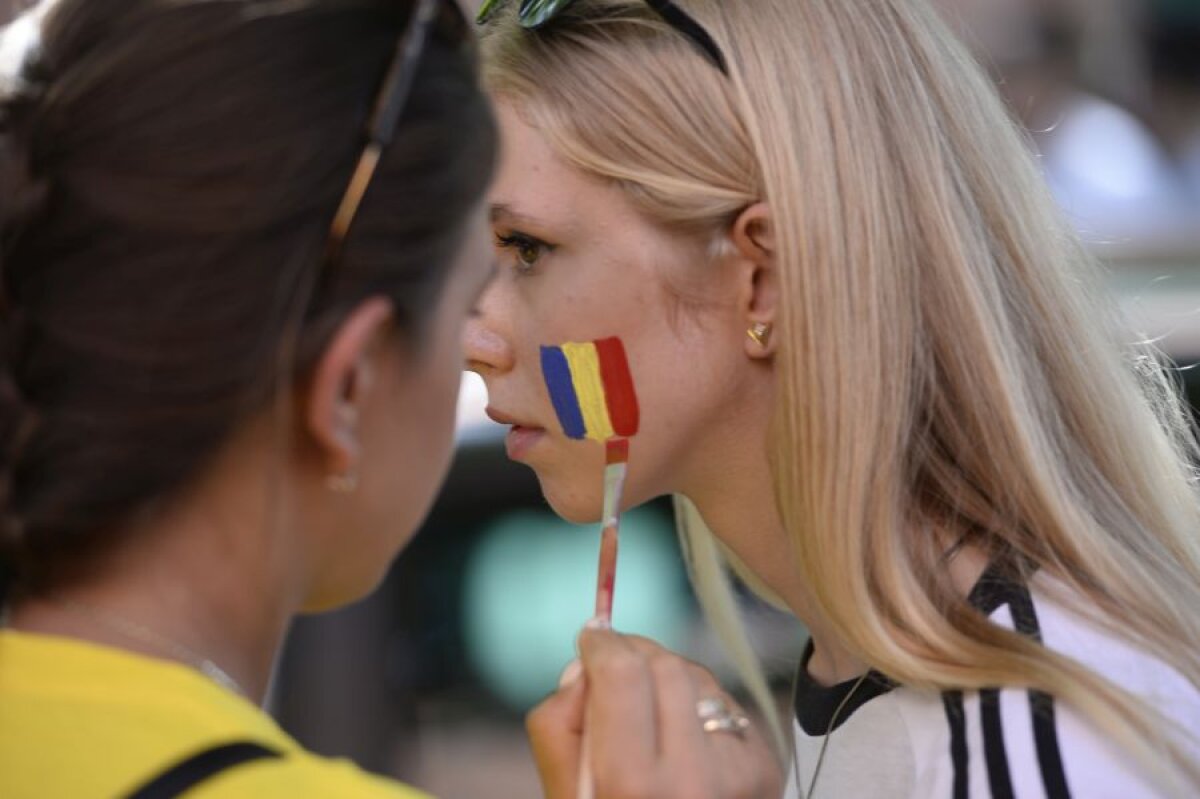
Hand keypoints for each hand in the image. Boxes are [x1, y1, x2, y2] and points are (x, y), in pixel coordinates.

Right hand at [527, 628, 783, 798]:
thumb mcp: (566, 791)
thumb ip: (559, 721)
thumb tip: (585, 664)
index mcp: (637, 786)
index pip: (625, 674)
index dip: (602, 645)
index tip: (591, 638)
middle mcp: (698, 778)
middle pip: (664, 665)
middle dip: (633, 657)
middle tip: (613, 669)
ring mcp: (742, 770)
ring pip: (697, 677)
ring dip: (667, 681)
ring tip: (650, 721)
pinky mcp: (766, 764)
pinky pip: (724, 702)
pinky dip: (697, 707)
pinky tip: (684, 742)